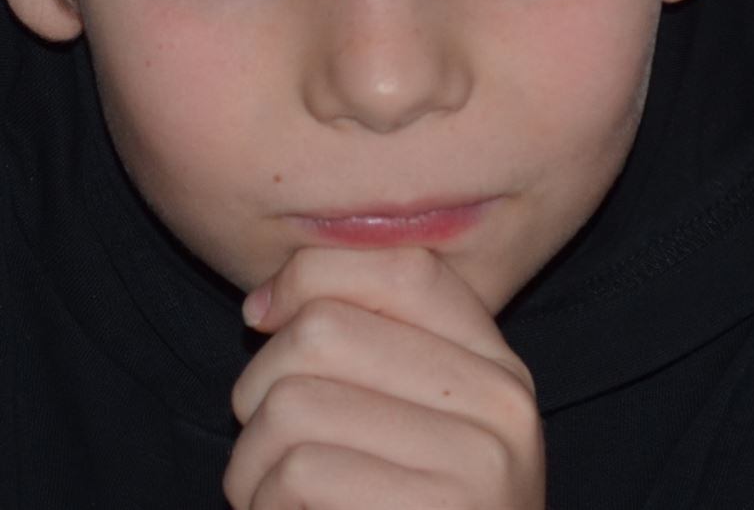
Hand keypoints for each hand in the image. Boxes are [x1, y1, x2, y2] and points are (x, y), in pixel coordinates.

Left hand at [224, 246, 543, 508]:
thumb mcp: (415, 431)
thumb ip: (368, 352)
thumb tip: (265, 305)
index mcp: (501, 371)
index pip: (401, 267)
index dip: (308, 279)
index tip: (263, 324)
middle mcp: (503, 408)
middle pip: (324, 331)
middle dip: (259, 387)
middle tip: (266, 449)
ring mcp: (477, 469)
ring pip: (293, 405)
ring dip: (250, 463)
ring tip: (271, 500)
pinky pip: (297, 476)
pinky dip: (264, 505)